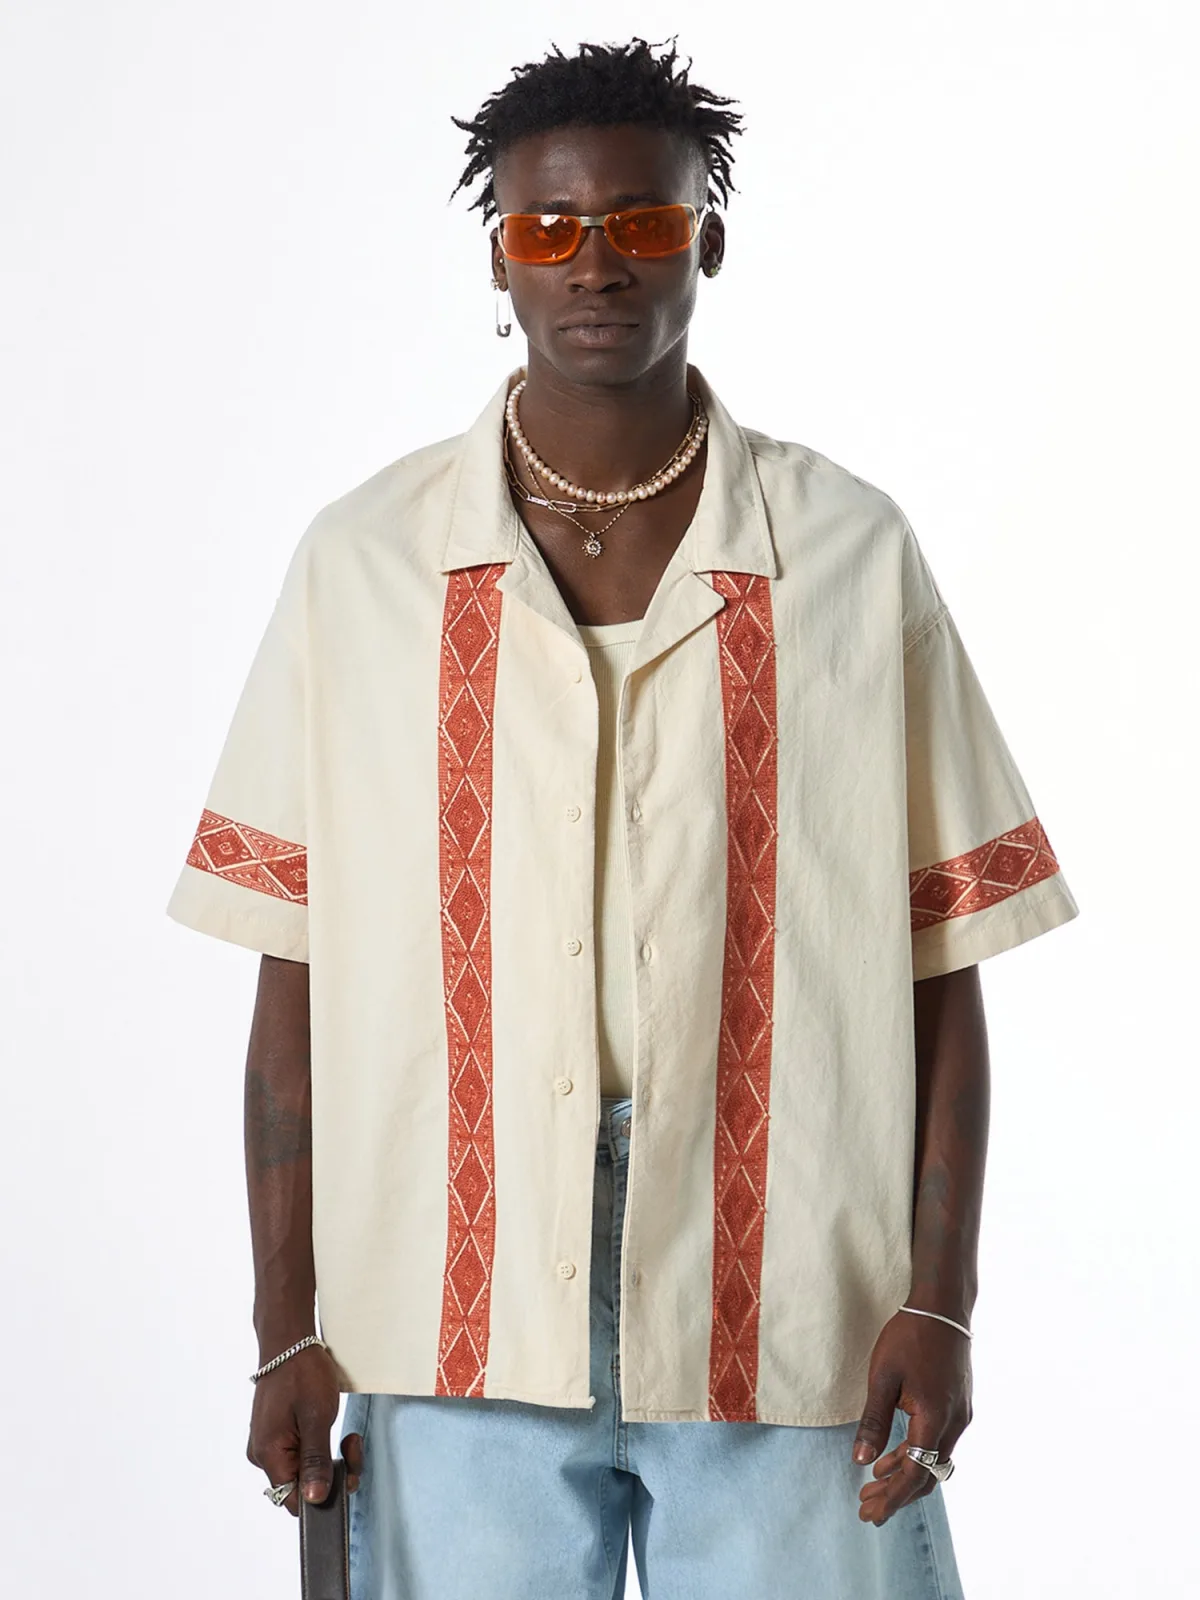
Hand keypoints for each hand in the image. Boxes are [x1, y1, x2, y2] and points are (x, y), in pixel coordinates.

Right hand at [246, 1345, 361, 1517]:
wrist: (289, 1342)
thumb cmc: (302, 1373)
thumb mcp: (317, 1417)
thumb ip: (316, 1461)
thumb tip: (313, 1500)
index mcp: (269, 1454)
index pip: (294, 1501)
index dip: (323, 1497)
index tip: (347, 1476)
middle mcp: (263, 1455)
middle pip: (300, 1487)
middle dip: (331, 1474)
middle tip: (352, 1447)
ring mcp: (268, 1445)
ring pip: (302, 1472)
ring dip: (328, 1460)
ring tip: (347, 1438)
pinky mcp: (275, 1435)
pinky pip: (298, 1455)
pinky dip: (318, 1449)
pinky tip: (330, 1431)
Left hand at [851, 1311, 971, 1526]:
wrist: (943, 1308)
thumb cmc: (909, 1337)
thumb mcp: (882, 1377)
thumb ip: (873, 1421)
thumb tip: (860, 1460)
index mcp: (935, 1419)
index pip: (915, 1475)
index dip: (892, 1499)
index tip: (870, 1514)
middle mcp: (954, 1424)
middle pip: (927, 1475)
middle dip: (896, 1494)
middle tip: (866, 1506)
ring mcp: (960, 1416)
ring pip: (933, 1461)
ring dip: (904, 1474)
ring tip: (872, 1484)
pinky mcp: (958, 1406)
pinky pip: (937, 1443)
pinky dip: (915, 1455)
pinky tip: (891, 1456)